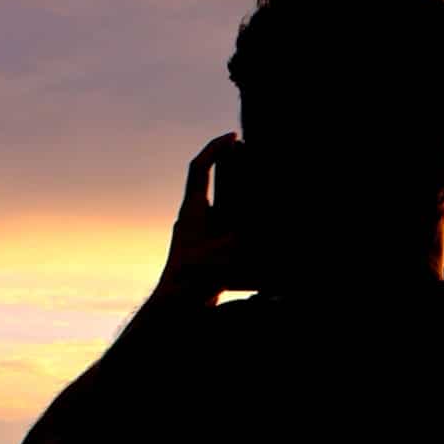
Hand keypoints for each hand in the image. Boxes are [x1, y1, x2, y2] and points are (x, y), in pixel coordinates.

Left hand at [153, 133, 241, 302]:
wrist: (175, 307)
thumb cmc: (197, 279)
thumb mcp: (227, 250)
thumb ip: (247, 232)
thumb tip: (269, 217)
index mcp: (192, 210)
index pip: (200, 168)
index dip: (215, 148)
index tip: (233, 136)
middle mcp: (190, 218)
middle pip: (207, 181)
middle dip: (226, 164)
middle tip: (244, 148)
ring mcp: (193, 233)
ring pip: (213, 202)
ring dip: (231, 189)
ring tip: (252, 179)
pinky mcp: (199, 249)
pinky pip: (216, 223)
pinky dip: (231, 215)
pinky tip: (247, 218)